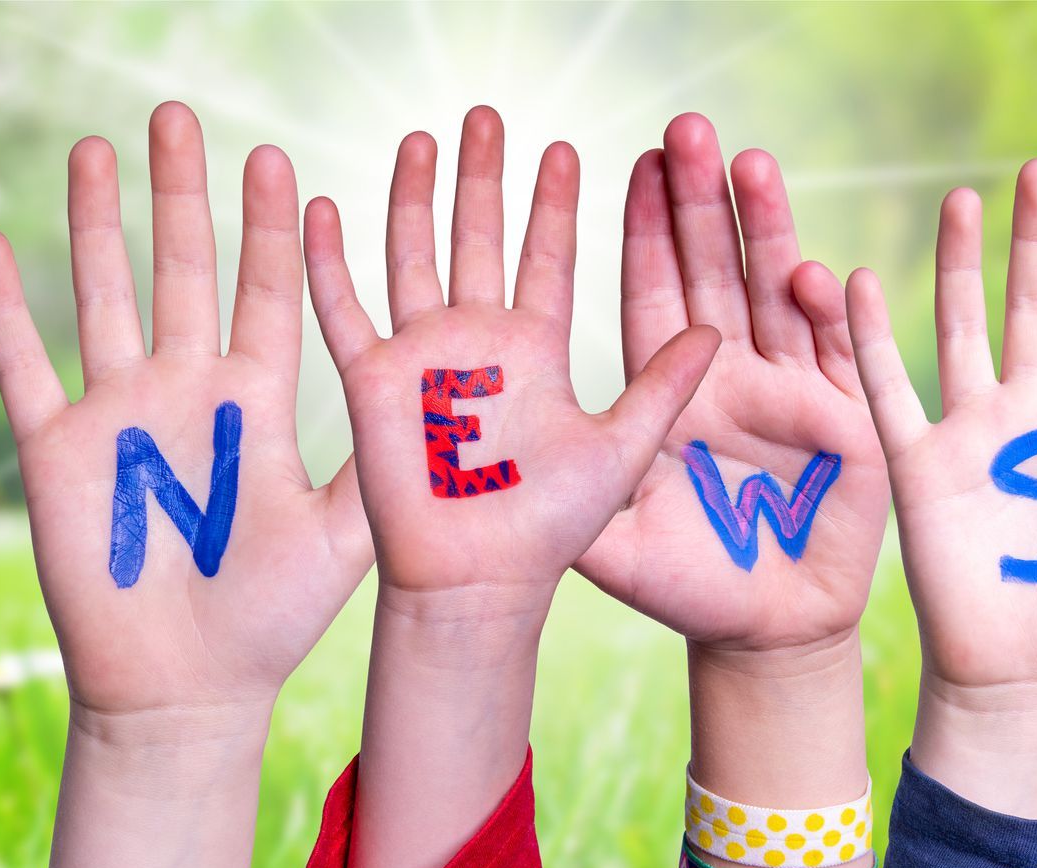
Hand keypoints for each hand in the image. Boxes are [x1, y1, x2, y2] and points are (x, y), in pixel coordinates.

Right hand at [0, 102, 372, 720]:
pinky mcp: (56, 452)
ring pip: (104, 295)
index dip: (268, 228)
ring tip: (94, 148)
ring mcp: (119, 414)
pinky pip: (25, 366)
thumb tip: (442, 410)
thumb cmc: (272, 617)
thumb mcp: (344, 534)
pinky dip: (5, 310)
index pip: (264, 292)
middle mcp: (188, 390)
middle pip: (183, 270)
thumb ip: (380, 466)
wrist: (187, 686)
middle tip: (179, 114)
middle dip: (182, 193)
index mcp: (258, 400)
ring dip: (96, 223)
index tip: (276, 157)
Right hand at [303, 106, 718, 610]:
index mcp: (535, 350)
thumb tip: (715, 327)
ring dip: (412, 197)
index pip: (545, 256)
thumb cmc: (551, 529)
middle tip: (486, 115)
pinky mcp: (370, 382)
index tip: (564, 148)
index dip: (553, 204)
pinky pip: (342, 309)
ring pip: (411, 255)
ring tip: (420, 140)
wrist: (478, 583)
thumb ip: (662, 386)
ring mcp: (420, 357)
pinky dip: (327, 259)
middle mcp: (476, 342)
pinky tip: (320, 206)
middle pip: (477, 237)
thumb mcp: (624, 448)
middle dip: (482, 177)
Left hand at [576, 114, 889, 655]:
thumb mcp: (616, 539)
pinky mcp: (847, 419)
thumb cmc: (687, 585)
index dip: (648, 230)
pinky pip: (842, 357)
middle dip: (702, 202)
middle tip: (688, 129)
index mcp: (673, 388)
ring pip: (776, 293)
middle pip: (715, 270)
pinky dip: (833, 317)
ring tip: (752, 164)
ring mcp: (793, 389)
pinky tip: (817, 274)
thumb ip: (575, 492)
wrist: (766, 632)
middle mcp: (732, 373)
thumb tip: (506, 450)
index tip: (634, 164)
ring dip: (767, 230)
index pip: (657, 292)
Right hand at [845, 160, 1036, 814]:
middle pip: (1032, 309)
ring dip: (959, 265)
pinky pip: (892, 389)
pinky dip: (873, 338)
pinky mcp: (918, 464)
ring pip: (963, 329)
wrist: (1016, 673)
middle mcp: (1027, 419)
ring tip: (961, 198)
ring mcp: (970, 435)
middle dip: (1036, 242)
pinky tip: (859, 282)